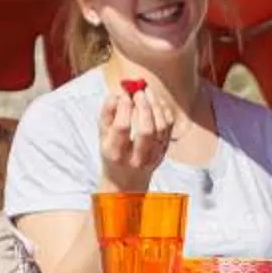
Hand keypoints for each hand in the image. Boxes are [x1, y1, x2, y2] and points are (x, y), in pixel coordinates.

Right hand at [97, 76, 177, 190]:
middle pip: (146, 130)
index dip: (124, 108)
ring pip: (160, 129)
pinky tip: (157, 102)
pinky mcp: (163, 152)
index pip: (122, 128)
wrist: (126, 182)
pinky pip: (169, 129)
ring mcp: (153, 156)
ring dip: (156, 106)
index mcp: (116, 153)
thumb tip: (116, 94)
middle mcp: (136, 158)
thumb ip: (107, 115)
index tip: (124, 94)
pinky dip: (164, 112)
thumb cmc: (112, 154)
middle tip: (139, 90)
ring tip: (148, 92)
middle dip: (144, 106)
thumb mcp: (102, 137)